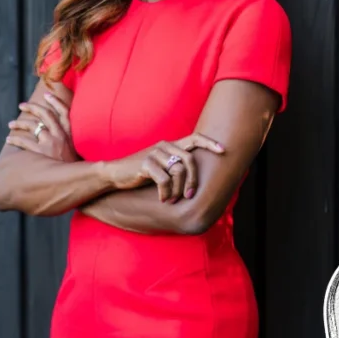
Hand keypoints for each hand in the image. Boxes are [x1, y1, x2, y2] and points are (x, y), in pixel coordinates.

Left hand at [6, 91, 78, 163]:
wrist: (77, 181)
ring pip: (32, 126)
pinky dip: (15, 139)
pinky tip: (9, 139)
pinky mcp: (42, 154)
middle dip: (32, 108)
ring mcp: (51, 144)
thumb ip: (68, 141)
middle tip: (21, 106)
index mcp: (70, 133)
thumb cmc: (74, 168)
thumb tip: (58, 134)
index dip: (56, 101)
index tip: (47, 95)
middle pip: (45, 115)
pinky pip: (24, 143)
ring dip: (19, 124)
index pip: (65, 111)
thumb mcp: (76, 151)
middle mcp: (60, 135)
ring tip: (10, 125)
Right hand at [107, 132, 224, 202]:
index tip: (223, 151)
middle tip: (190, 196)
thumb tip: (197, 178)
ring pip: (178, 171)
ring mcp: (155, 154)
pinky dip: (166, 193)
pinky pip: (164, 180)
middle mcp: (164, 146)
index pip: (194, 138)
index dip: (210, 143)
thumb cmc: (141, 173)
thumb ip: (176, 166)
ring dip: (178, 190)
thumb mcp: (161, 166)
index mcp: (170, 145)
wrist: (115, 174)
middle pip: (190, 160)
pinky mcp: (146, 164)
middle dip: (194, 180)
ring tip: (173, 199)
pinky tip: (162, 199)